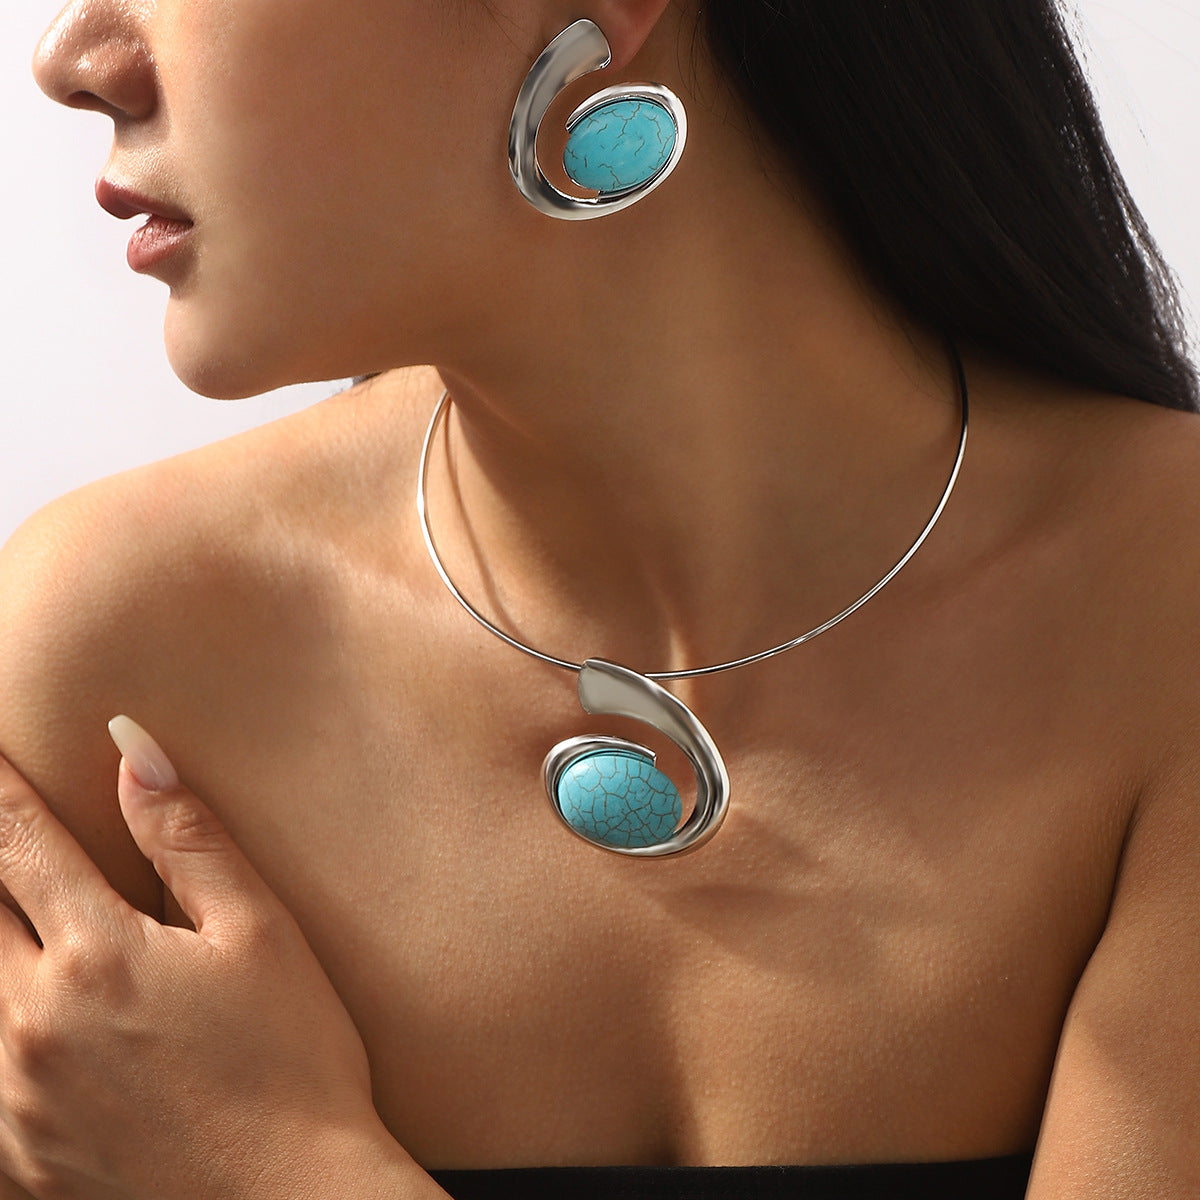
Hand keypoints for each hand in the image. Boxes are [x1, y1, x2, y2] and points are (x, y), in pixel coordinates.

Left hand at [0, 718, 422, 1199]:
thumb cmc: (292, 1063)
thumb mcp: (261, 935)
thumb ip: (188, 841)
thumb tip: (132, 751)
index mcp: (97, 957)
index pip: (16, 843)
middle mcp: (27, 1025)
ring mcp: (8, 1103)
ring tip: (6, 911)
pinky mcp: (13, 1161)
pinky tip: (18, 1017)